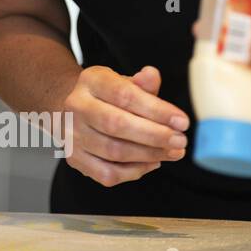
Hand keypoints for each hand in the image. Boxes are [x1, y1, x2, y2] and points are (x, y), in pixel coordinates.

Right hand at [58, 65, 190, 187]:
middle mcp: (76, 107)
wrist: (68, 108)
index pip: (123, 95)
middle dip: (155, 136)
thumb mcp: (121, 81)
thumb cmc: (104, 96)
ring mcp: (71, 135)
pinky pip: (107, 174)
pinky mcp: (74, 159)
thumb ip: (141, 84)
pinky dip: (134, 171)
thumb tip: (152, 76)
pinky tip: (151, 162)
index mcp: (90, 82)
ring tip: (172, 152)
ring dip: (149, 154)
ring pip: (113, 151)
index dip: (156, 110)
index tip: (181, 121)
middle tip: (180, 140)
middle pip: (116, 124)